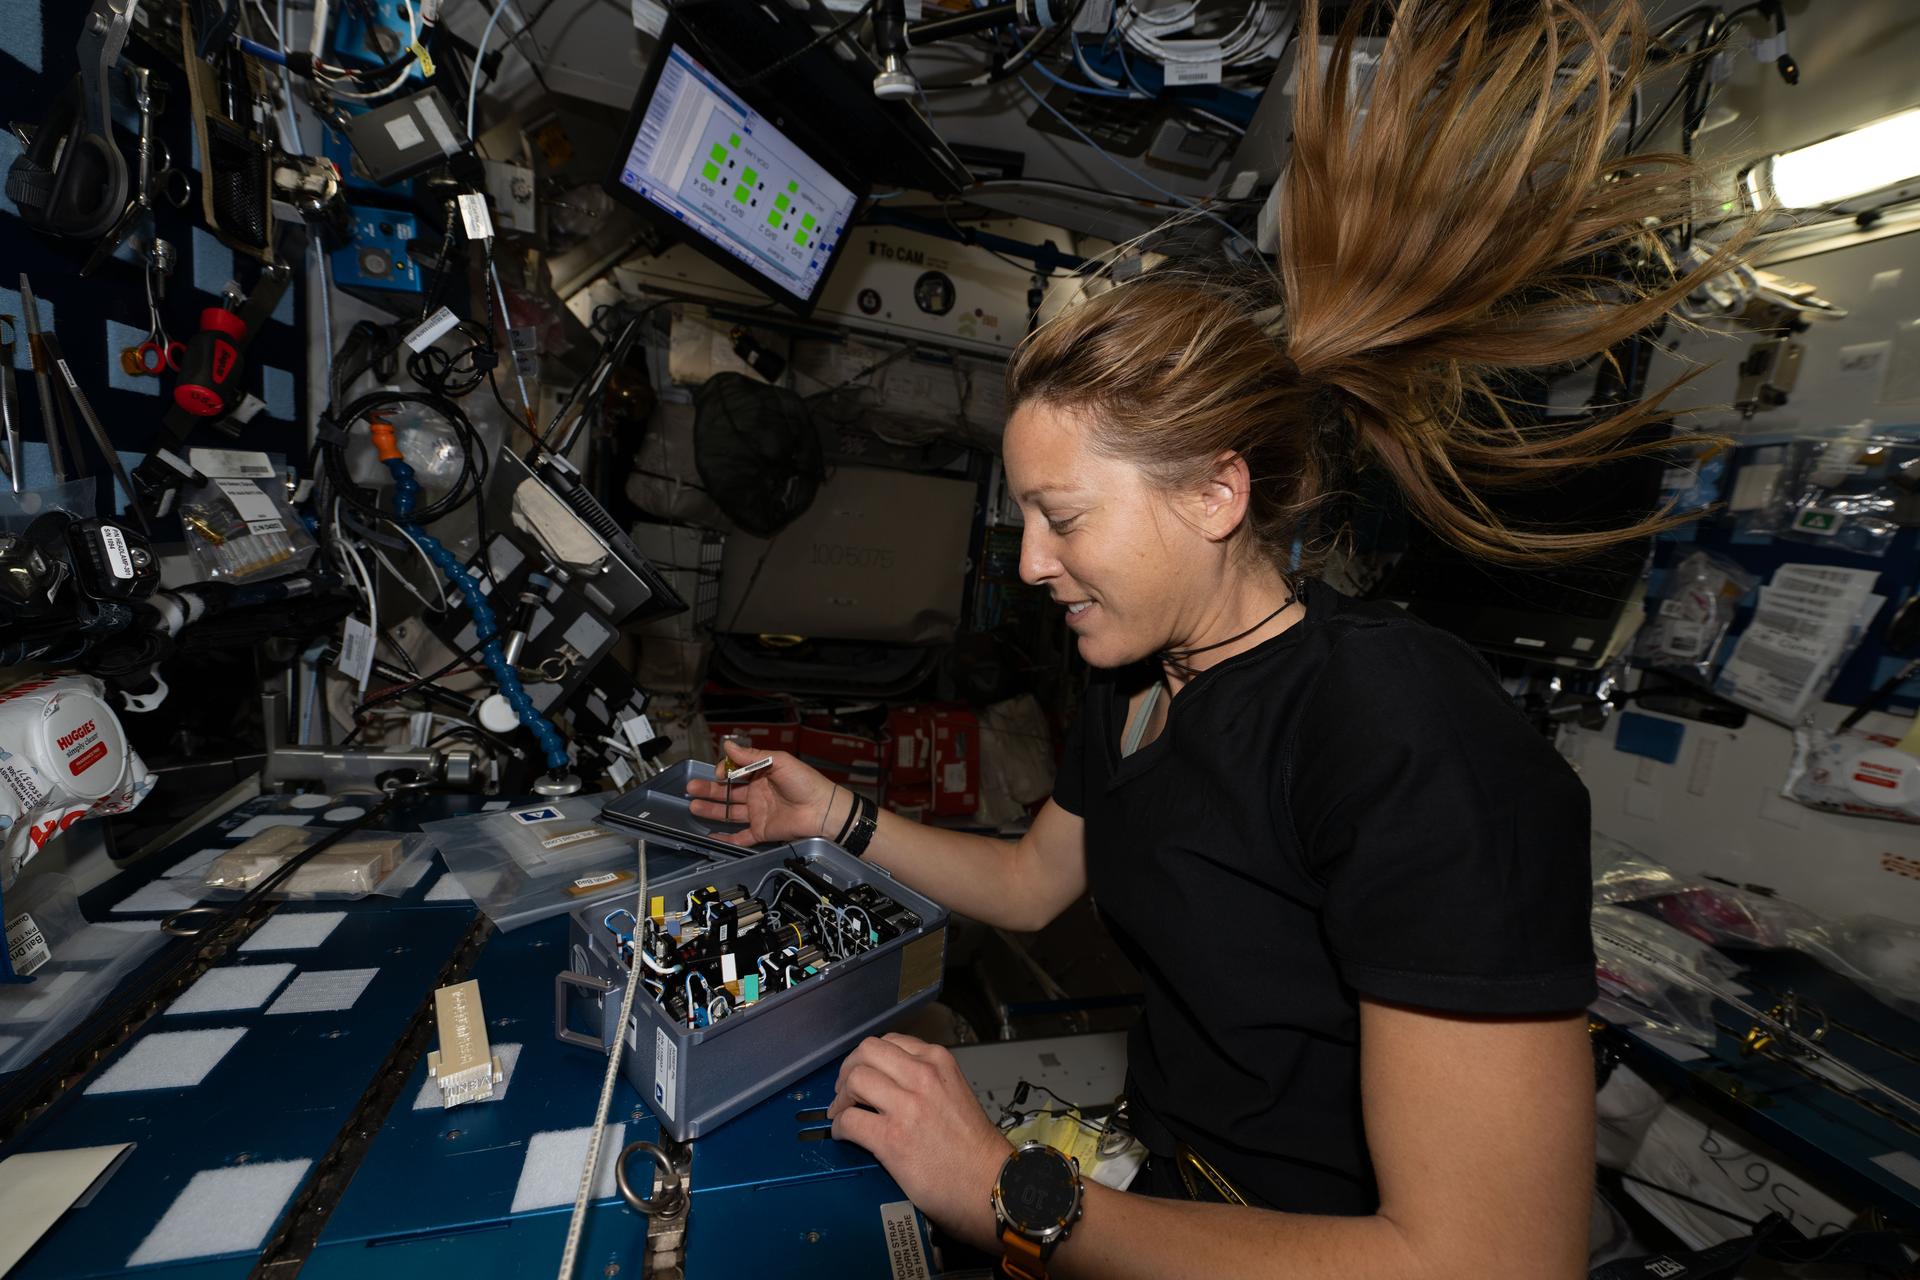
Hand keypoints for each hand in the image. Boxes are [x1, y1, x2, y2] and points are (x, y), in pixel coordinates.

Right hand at [683, 739, 840, 846]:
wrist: (823, 810)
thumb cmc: (805, 782)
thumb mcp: (778, 761)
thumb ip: (752, 756)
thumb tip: (727, 745)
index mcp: (762, 775)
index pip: (735, 772)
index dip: (723, 772)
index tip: (717, 773)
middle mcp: (757, 793)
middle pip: (728, 792)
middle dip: (709, 790)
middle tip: (690, 788)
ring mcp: (759, 813)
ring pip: (730, 812)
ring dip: (712, 810)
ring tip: (693, 807)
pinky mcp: (762, 831)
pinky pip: (741, 836)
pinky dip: (726, 838)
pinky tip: (710, 835)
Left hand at [828, 1033, 1010, 1250]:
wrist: (991, 1182)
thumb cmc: (976, 1148)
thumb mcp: (956, 1091)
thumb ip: (926, 1080)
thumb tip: (890, 1083)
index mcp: (939, 1062)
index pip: (890, 1042)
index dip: (869, 1058)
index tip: (863, 1071)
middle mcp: (922, 1076)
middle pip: (866, 1052)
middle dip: (849, 1070)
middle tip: (845, 1090)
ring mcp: (907, 1106)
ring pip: (855, 1080)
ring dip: (841, 1098)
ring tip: (842, 1113)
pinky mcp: (892, 1138)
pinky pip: (850, 1120)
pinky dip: (839, 1126)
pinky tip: (845, 1134)